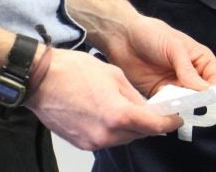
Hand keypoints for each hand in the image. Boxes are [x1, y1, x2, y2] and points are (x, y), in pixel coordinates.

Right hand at [24, 47, 182, 150]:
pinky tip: (105, 112)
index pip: (155, 126)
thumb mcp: (114, 75)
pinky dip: (111, 129)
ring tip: (122, 107)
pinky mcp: (82, 144)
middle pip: (139, 134)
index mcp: (118, 114)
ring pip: (123, 138)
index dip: (169, 122)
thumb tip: (146, 108)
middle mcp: (107, 134)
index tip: (176, 119)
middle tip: (151, 109)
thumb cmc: (72, 71)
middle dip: (148, 123)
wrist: (39, 80)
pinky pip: (106, 139)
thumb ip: (134, 96)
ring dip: (128, 126)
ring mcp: (93, 141)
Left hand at [103, 14, 215, 96]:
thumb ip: (188, 69)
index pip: (215, 81)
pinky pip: (167, 106)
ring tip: (169, 99)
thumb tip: (204, 89)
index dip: (212, 91)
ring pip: (184, 103)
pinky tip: (159, 104)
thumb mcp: (174, 47)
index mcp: (200, 60)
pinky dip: (165, 108)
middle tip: (184, 99)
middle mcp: (190, 74)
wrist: (122, 36)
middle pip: (200, 96)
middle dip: (194, 100)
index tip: (204, 97)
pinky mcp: (158, 93)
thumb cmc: (151, 33)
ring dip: (179, 104)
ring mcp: (174, 85)